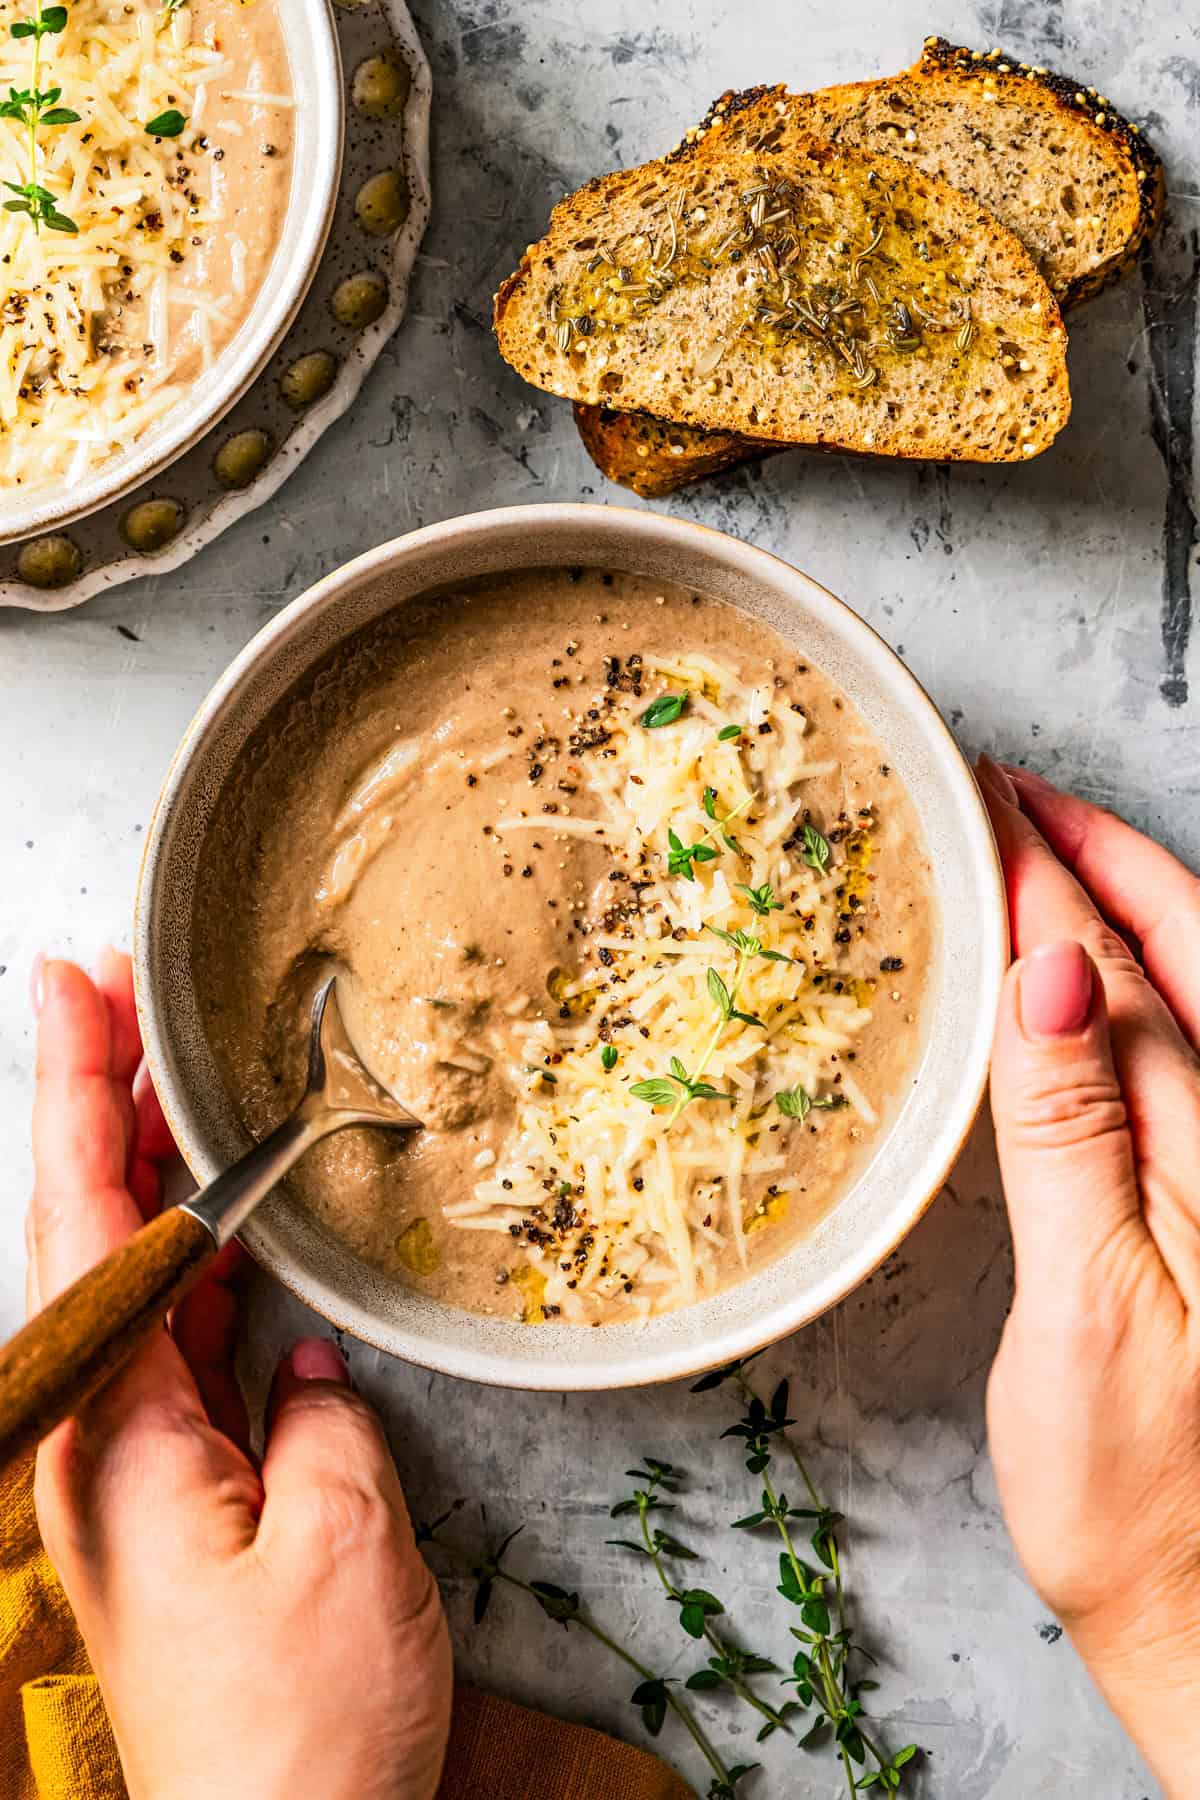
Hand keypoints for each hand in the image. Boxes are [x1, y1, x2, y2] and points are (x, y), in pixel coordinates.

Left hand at [27, 951, 451, 1799]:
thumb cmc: (296, 1731)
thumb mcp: (341, 1548)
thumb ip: (318, 1421)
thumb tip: (303, 1358)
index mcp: (121, 1435)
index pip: (87, 1222)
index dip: (79, 1095)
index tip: (71, 992)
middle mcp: (107, 1441)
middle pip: (88, 1232)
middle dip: (95, 1102)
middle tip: (112, 993)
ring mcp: (137, 1470)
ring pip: (131, 1279)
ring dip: (144, 1170)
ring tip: (164, 1072)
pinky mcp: (180, 1498)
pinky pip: (176, 1344)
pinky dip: (196, 1261)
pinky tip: (222, 1221)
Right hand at [977, 761, 1199, 1796]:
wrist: (1195, 1605)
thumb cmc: (1141, 1483)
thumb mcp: (1097, 1297)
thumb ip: (1078, 1124)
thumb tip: (1060, 964)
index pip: (1136, 957)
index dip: (1061, 866)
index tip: (989, 796)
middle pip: (1174, 951)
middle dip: (1091, 859)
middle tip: (1004, 795)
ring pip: (1165, 1000)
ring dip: (1098, 915)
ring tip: (1022, 863)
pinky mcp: (1186, 1214)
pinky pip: (1147, 1067)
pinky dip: (1094, 1001)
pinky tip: (1047, 997)